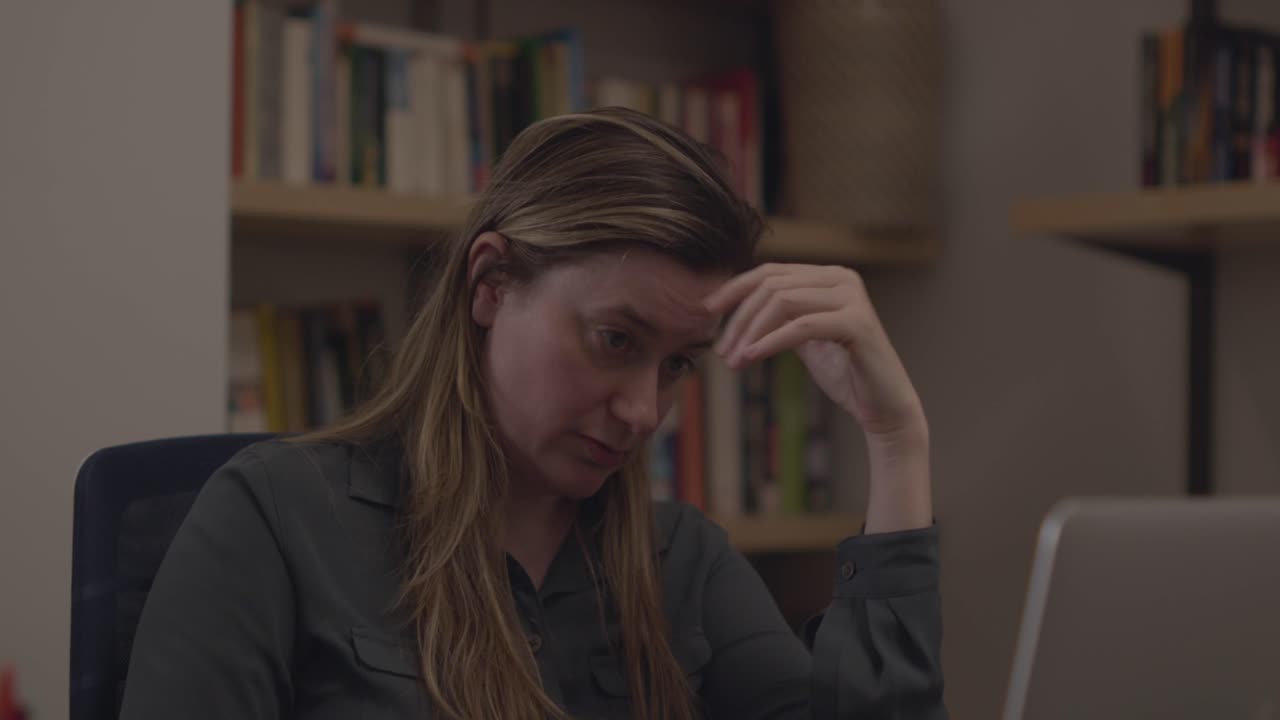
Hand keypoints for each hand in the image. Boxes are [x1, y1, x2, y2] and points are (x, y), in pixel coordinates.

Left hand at [704, 263, 925, 442]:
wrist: (883, 407)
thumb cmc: (844, 373)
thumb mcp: (804, 338)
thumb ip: (780, 316)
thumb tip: (735, 308)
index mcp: (829, 276)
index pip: (771, 272)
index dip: (735, 288)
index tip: (707, 310)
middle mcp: (843, 278)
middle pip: (772, 287)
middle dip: (739, 319)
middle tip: (721, 351)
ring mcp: (852, 298)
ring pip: (783, 303)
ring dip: (750, 333)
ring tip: (733, 361)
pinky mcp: (857, 323)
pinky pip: (800, 327)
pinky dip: (770, 342)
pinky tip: (750, 357)